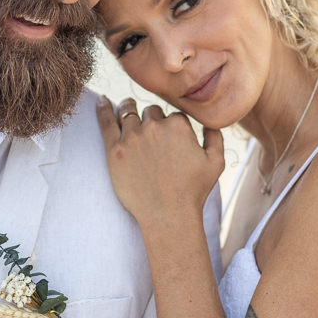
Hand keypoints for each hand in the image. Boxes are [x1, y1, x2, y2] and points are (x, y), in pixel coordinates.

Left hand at [97, 96, 223, 228]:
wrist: (168, 216)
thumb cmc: (193, 192)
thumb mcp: (216, 162)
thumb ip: (215, 136)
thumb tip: (210, 122)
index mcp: (178, 125)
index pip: (173, 115)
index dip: (172, 127)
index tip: (169, 139)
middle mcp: (154, 126)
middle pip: (150, 112)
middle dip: (151, 119)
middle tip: (150, 133)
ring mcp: (132, 137)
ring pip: (128, 111)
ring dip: (128, 109)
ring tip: (126, 109)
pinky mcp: (115, 149)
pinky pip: (107, 121)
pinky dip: (103, 109)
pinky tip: (101, 101)